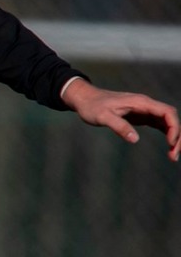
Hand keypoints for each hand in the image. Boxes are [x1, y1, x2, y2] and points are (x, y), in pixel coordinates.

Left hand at [62, 77, 179, 161]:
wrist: (85, 99)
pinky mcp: (142, 117)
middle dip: (177, 136)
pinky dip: (167, 136)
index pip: (167, 112)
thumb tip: (134, 139)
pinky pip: (160, 125)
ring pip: (168, 123)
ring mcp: (145, 111)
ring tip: (172, 156)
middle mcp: (146, 105)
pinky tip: (168, 148)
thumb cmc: (92, 106)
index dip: (174, 127)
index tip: (171, 143)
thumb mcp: (102, 117)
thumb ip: (118, 126)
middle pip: (171, 119)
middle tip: (174, 155)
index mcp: (141, 102)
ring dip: (174, 138)